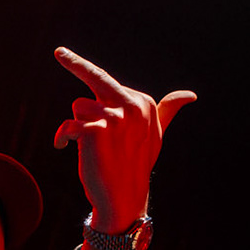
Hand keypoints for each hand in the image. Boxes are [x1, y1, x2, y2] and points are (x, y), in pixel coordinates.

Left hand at [50, 48, 193, 232]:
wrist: (124, 198)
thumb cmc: (137, 165)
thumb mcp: (156, 134)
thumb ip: (167, 110)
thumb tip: (190, 95)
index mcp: (144, 102)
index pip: (108, 85)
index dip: (97, 97)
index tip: (81, 77)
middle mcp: (131, 105)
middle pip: (94, 78)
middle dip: (74, 62)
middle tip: (59, 52)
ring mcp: (114, 116)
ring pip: (78, 107)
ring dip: (79, 126)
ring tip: (94, 148)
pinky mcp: (94, 130)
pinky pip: (67, 125)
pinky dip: (62, 138)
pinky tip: (65, 149)